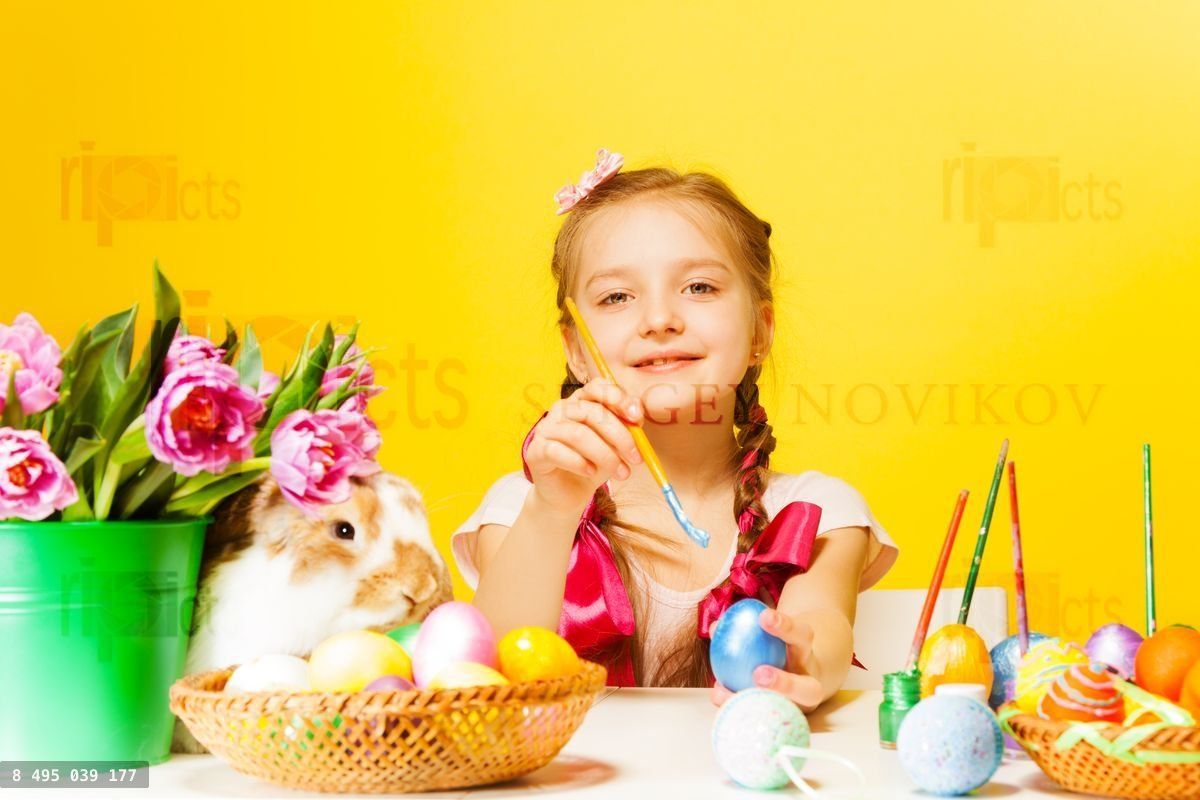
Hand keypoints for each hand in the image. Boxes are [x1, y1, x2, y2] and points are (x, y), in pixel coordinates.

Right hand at [525, 378, 643, 516]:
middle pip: (592, 412)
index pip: (597, 387)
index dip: (618, 398)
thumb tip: (637, 418)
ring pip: (578, 434)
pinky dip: (579, 463)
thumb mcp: (616, 444)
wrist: (570, 493)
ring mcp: (546, 428)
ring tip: (620, 472)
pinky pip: (557, 452)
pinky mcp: (535, 450)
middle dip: (619, 436)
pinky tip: (591, 473)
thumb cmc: (595, 463)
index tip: (637, 417)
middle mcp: (561, 409)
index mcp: (581, 401)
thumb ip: (626, 427)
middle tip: (635, 458)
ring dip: (605, 455)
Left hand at [710, 608, 823, 711]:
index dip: (786, 627)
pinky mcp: (783, 719)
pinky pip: (760, 716)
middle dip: (785, 684)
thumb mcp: (769, 630)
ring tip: (723, 692)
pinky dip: (737, 704)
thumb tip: (716, 625)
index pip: (803, 636)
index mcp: (807, 653)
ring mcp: (798, 707)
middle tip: (758, 674)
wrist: (796, 672)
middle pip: (809, 690)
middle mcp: (809, 685)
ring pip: (785, 711)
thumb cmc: (776, 647)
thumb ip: (746, 628)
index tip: (764, 616)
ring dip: (753, 704)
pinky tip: (716, 694)